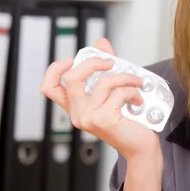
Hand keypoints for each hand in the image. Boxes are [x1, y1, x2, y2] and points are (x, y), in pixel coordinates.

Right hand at [40, 38, 161, 161]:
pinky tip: (138, 99)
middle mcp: (78, 114)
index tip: (72, 60)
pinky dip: (133, 91)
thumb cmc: (128, 122)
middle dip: (94, 62)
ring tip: (136, 82)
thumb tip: (101, 43)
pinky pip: (119, 93)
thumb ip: (106, 68)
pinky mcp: (104, 120)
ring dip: (125, 77)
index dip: (55, 70)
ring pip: (103, 82)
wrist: (140, 147)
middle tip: (111, 62)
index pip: (49, 88)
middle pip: (72, 77)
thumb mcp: (113, 92)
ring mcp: (89, 118)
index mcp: (76, 107)